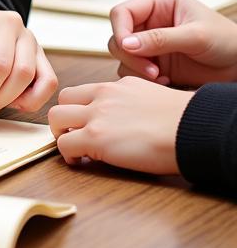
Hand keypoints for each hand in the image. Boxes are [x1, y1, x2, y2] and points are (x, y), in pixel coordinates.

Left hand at [50, 77, 194, 174]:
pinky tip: (79, 161)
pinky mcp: (96, 137)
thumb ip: (130, 103)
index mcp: (117, 86)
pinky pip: (65, 144)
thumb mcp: (151, 98)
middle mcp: (103, 96)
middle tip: (73, 134)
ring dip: (60, 134)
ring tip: (74, 148)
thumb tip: (128, 119)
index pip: (83, 91)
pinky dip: (67, 154)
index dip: (79, 109)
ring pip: (56, 118)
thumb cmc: (184, 120)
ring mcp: (97, 115)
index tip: (84, 123)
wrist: (192, 129)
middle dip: (64, 118)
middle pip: (63, 100)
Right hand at [108, 0, 236, 86]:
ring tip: (160, 77)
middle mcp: (151, 20)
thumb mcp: (196, 36)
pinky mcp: (154, 61)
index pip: (123, 13)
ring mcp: (151, 41)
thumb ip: (160, 39)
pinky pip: (133, 69)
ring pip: (122, 54)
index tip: (130, 49)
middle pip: (118, 35)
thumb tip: (125, 43)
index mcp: (160, 2)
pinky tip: (164, 80)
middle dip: (130, 55)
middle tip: (151, 71)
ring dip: (136, 68)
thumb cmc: (228, 42)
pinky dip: (142, 78)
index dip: (121, 31)